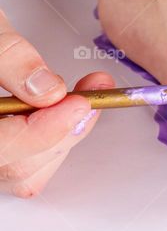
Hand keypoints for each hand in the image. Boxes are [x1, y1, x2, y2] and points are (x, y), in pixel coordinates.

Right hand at [0, 10, 113, 197]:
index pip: (0, 145)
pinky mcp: (6, 149)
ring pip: (27, 172)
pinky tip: (67, 111)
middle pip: (18, 165)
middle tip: (93, 92)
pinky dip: (56, 140)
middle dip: (64, 129)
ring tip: (84, 96)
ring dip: (64, 136)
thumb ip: (10, 58)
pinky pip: (30, 165)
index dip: (42, 130)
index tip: (78, 104)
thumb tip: (47, 89)